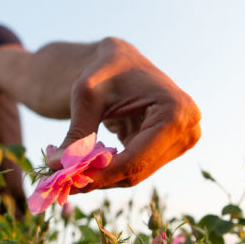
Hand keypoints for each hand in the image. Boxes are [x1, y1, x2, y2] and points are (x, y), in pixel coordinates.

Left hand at [48, 37, 200, 190]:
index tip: (69, 181)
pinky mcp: (171, 148)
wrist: (122, 61)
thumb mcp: (87, 97)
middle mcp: (187, 129)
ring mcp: (183, 141)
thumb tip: (57, 166)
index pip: (136, 158)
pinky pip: (136, 168)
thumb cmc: (105, 70)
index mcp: (175, 112)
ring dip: (102, 177)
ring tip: (68, 172)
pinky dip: (109, 170)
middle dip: (99, 178)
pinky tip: (86, 164)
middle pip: (137, 170)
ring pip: (135, 174)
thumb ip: (76, 134)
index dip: (102, 174)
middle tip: (63, 182)